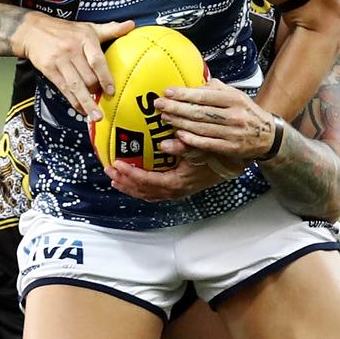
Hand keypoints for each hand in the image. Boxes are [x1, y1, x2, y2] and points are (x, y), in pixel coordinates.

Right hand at [18, 12, 134, 119]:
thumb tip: (131, 25)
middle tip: (104, 103)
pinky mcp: (49, 69)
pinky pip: (64, 89)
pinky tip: (81, 110)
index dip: (105, 77)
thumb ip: (111, 29)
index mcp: (85, 39)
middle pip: (87, 77)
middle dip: (96, 91)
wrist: (33, 30)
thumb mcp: (88, 27)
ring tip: (96, 116)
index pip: (97, 60)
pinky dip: (74, 101)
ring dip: (86, 103)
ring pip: (75, 86)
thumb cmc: (65, 31)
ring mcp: (59, 60)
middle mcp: (72, 49)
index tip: (111, 91)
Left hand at [105, 157, 222, 200]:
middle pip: (142, 191)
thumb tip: (165, 143)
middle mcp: (173, 191)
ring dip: (129, 186)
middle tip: (109, 169)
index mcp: (176, 183)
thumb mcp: (200, 148)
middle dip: (124, 181)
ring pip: (146, 194)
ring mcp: (175, 193)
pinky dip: (139, 188)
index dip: (130, 173)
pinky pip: (153, 193)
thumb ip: (183, 146)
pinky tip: (132, 181)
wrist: (230, 165)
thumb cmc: (215, 155)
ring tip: (114, 177)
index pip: (147, 181)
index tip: (117, 164)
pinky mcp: (177, 190)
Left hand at [153, 79, 277, 160]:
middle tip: (159, 105)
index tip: (167, 92)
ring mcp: (233, 132)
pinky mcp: (231, 148)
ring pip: (201, 127)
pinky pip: (208, 143)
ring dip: (180, 123)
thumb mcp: (236, 96)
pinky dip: (192, 139)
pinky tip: (179, 135)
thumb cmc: (246, 112)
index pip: (204, 96)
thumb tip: (194, 84)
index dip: (184, 94)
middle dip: (176, 108)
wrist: (268, 136)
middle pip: (199, 111)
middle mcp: (234, 115)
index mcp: (234, 99)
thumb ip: (216, 89)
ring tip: (165, 118)